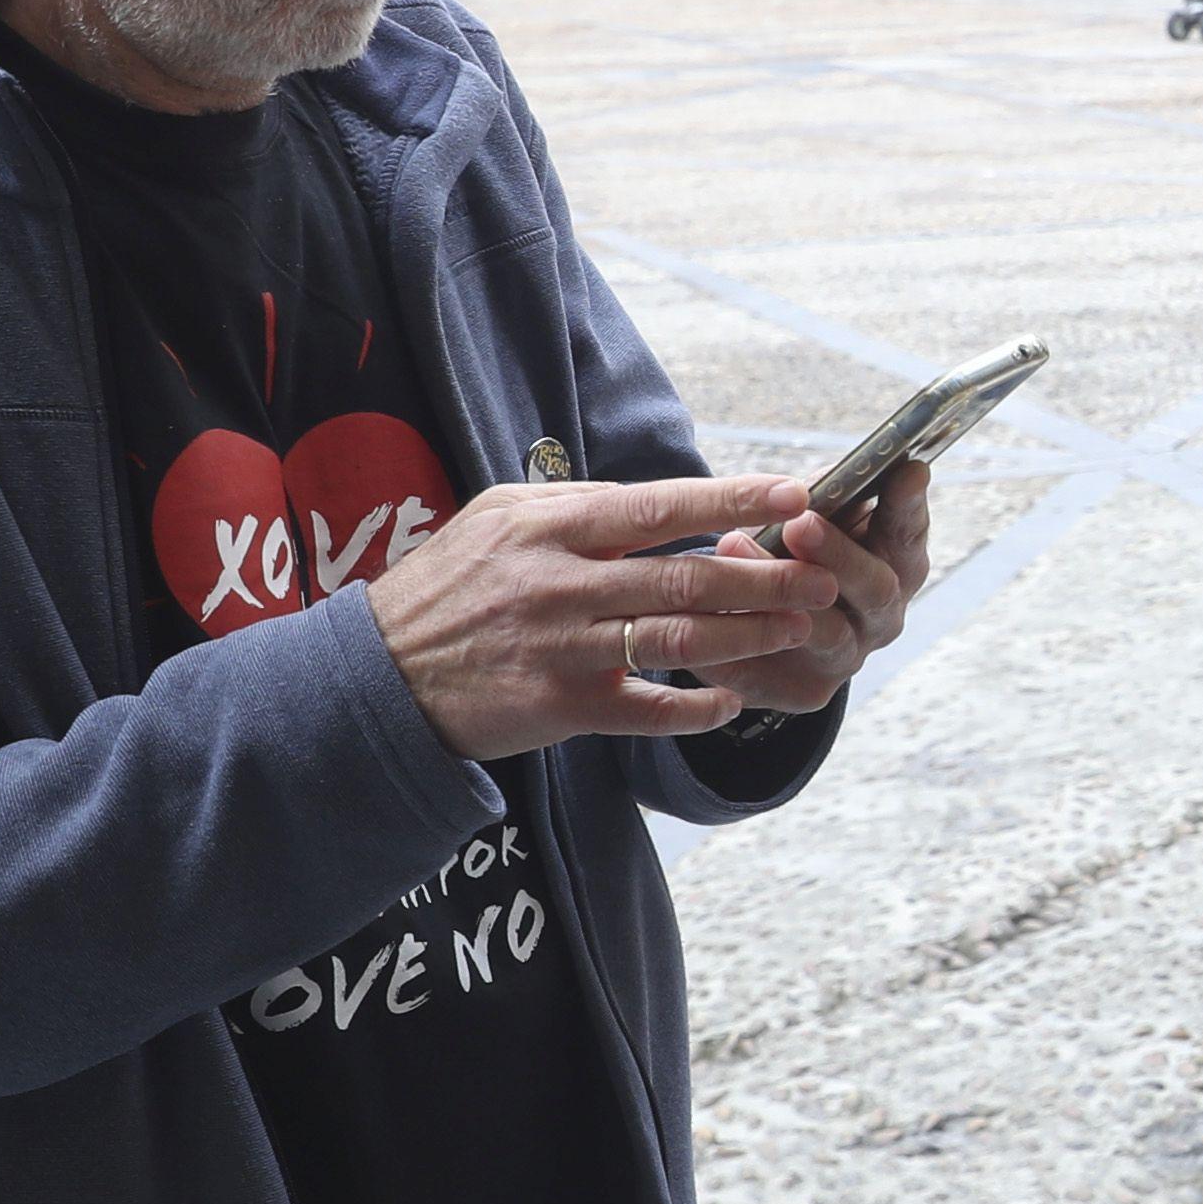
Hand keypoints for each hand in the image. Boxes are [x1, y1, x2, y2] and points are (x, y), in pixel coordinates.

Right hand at [360, 473, 844, 761]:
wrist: (378, 676)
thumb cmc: (451, 587)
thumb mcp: (500, 520)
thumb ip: (580, 506)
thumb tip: (665, 498)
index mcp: (549, 526)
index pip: (661, 506)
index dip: (735, 500)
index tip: (797, 494)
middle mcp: (560, 583)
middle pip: (685, 575)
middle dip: (766, 575)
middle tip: (824, 574)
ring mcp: (562, 648)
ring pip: (677, 638)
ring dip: (750, 636)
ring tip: (803, 628)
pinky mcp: (561, 707)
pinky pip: (649, 709)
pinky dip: (699, 707)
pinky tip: (736, 701)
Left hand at [698, 459, 930, 716]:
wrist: (762, 628)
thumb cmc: (791, 553)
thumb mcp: (812, 519)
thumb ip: (821, 500)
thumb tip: (807, 483)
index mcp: (896, 566)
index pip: (909, 534)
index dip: (909, 505)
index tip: (906, 469)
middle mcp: (882, 617)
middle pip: (876, 589)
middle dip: (839, 554)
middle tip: (802, 523)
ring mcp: (847, 658)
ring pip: (825, 634)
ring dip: (779, 593)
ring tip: (733, 543)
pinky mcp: (803, 693)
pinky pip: (769, 671)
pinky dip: (733, 639)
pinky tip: (698, 609)